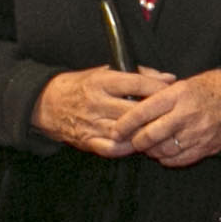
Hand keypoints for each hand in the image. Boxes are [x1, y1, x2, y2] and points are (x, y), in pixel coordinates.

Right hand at [33, 66, 170, 156]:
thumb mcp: (106, 72)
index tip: (171, 92)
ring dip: (143, 133)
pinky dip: (128, 148)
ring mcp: (91, 123)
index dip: (157, 88)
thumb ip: (139, 74)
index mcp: (101, 81)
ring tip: (158, 131)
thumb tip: (168, 78)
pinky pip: (113, 149)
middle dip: (155, 113)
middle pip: (133, 110)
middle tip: (170, 115)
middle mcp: (96, 102)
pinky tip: (138, 143)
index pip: (136, 83)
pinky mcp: (87, 141)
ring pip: (125, 132)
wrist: (49, 103)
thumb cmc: (83, 85)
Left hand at [121, 69, 220, 167]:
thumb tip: (128, 93)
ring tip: (148, 146)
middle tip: (131, 141)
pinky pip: (178, 159)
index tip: (115, 130)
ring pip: (163, 150)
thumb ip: (155, 89)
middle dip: (136, 141)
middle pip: (150, 135)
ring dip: (151, 151)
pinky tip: (164, 152)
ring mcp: (196, 133)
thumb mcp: (181, 83)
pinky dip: (167, 159)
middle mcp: (186, 114)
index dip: (125, 124)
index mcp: (177, 95)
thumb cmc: (205, 90)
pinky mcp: (205, 147)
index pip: (143, 111)